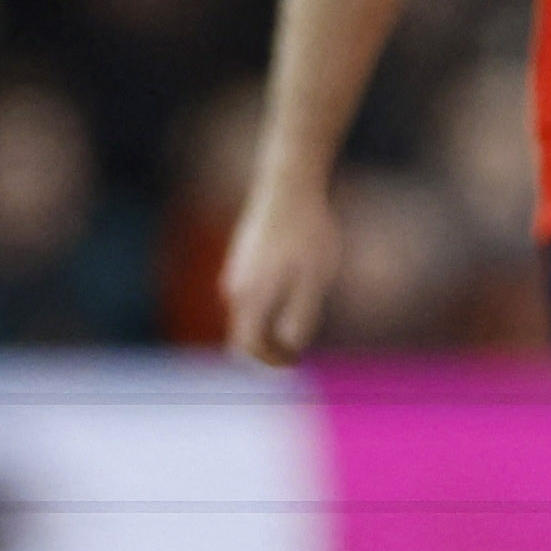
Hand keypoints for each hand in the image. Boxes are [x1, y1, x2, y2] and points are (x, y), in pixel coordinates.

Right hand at [219, 177, 339, 366]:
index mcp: (251, 296)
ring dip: (268, 328)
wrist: (289, 187)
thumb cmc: (308, 232)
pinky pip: (250, 297)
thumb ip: (301, 314)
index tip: (295, 364)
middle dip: (268, 349)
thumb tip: (288, 344)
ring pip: (247, 315)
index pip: (249, 346)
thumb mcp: (314, 277)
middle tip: (297, 355)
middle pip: (244, 334)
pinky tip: (291, 300)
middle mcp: (235, 287)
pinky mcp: (242, 259)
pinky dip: (266, 309)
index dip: (271, 361)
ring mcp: (235, 271)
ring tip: (298, 329)